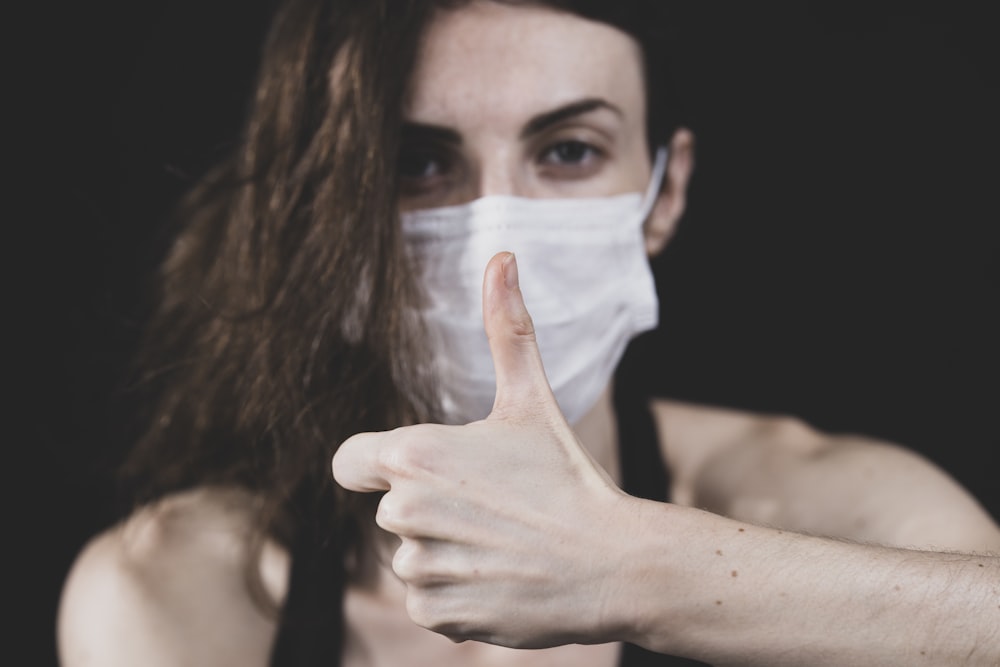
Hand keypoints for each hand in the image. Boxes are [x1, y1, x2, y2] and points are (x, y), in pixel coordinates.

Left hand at [332, 251, 634, 646]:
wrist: (613, 564)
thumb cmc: (567, 477)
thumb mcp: (532, 399)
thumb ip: (506, 328)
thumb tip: (501, 256)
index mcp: (414, 455)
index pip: (350, 462)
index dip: (377, 465)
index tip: (419, 470)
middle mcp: (404, 514)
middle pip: (392, 509)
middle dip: (432, 507)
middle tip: (494, 507)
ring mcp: (419, 569)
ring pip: (411, 556)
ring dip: (446, 551)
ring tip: (502, 543)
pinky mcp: (435, 615)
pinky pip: (425, 600)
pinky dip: (455, 593)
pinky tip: (500, 577)